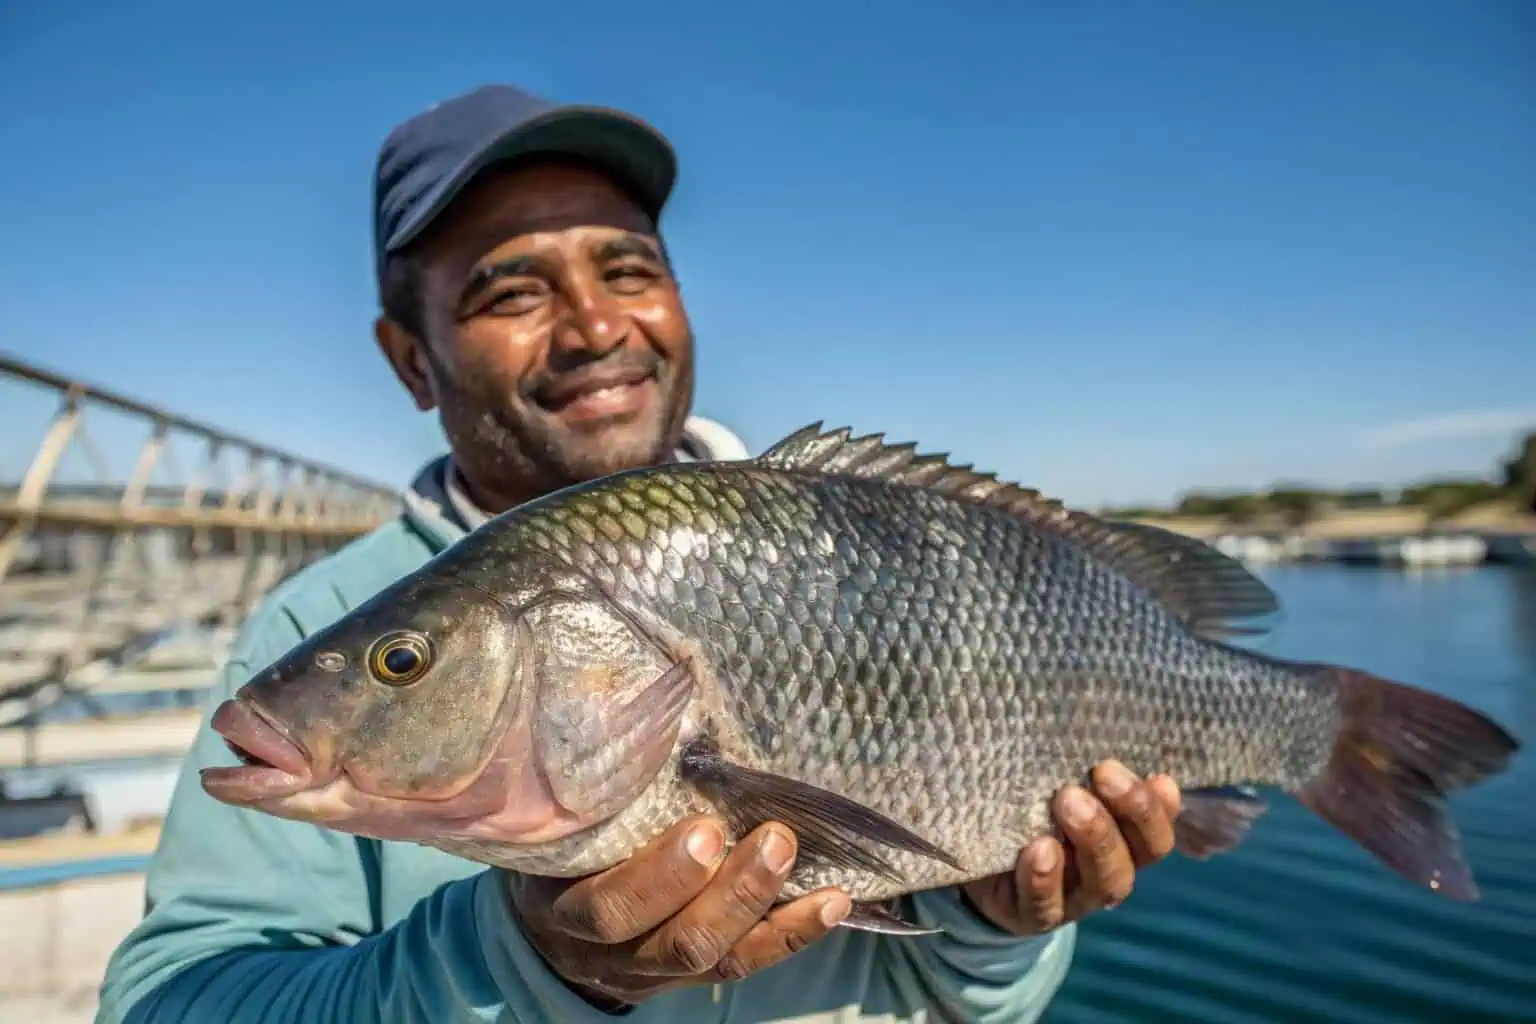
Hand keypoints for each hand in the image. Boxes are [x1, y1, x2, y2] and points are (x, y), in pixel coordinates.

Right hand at [503, 814, 852, 1007]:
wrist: (547, 921)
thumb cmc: (557, 842)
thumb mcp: (551, 818)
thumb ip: (587, 782)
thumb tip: (650, 693)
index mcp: (562, 906)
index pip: (606, 909)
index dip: (658, 878)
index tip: (704, 827)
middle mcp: (608, 951)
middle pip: (672, 941)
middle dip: (730, 892)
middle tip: (773, 839)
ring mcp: (653, 969)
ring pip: (714, 957)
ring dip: (763, 907)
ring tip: (797, 856)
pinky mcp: (692, 975)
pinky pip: (745, 962)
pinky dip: (792, 933)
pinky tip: (833, 901)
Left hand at [961, 761, 1180, 935]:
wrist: (980, 869)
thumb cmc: (1028, 811)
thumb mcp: (1053, 783)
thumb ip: (1076, 764)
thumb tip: (1091, 712)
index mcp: (1122, 839)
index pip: (1159, 828)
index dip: (1163, 807)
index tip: (1157, 775)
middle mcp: (1108, 870)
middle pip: (1141, 852)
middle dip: (1131, 811)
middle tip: (1103, 773)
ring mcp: (1075, 899)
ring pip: (1106, 881)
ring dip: (1095, 839)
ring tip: (1068, 801)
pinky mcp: (1033, 915)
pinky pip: (1045, 904)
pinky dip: (1044, 878)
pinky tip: (1038, 849)